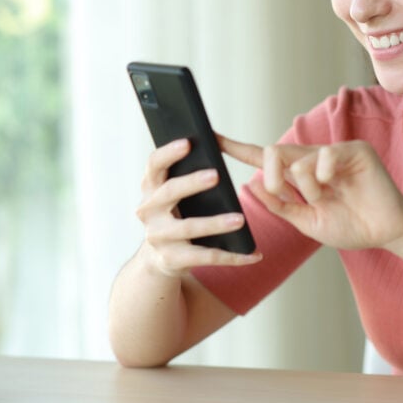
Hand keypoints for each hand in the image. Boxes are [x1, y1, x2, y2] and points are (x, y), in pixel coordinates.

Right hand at [136, 138, 261, 277]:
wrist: (159, 258)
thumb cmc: (175, 214)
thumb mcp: (172, 194)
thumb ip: (185, 172)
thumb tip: (216, 142)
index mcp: (150, 188)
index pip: (154, 165)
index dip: (168, 153)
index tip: (188, 142)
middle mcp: (148, 211)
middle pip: (169, 192)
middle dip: (192, 183)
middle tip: (216, 175)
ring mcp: (158, 237)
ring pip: (189, 227)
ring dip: (215, 223)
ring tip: (240, 219)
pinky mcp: (172, 260)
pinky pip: (206, 257)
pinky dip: (233, 257)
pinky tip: (254, 254)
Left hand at [221, 135, 402, 250]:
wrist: (387, 233)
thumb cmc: (350, 226)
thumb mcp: (306, 221)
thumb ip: (280, 205)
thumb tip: (252, 185)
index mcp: (301, 174)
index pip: (264, 156)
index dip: (237, 148)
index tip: (212, 140)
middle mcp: (314, 158)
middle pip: (275, 151)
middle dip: (270, 176)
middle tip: (280, 192)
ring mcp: (335, 152)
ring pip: (298, 160)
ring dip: (305, 187)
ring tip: (323, 199)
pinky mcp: (355, 151)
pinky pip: (325, 156)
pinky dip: (324, 175)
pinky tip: (335, 186)